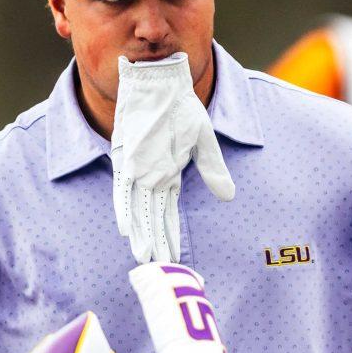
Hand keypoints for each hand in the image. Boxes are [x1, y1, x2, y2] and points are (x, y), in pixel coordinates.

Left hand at [111, 52, 233, 262]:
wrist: (159, 83)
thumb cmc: (180, 107)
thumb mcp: (203, 140)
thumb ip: (213, 168)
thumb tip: (228, 197)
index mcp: (168, 174)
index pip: (169, 213)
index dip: (171, 236)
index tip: (175, 258)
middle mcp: (151, 176)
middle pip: (154, 217)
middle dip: (157, 243)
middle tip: (159, 269)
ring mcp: (137, 169)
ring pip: (138, 209)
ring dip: (141, 233)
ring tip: (143, 257)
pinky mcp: (124, 158)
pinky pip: (124, 188)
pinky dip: (125, 208)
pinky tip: (126, 228)